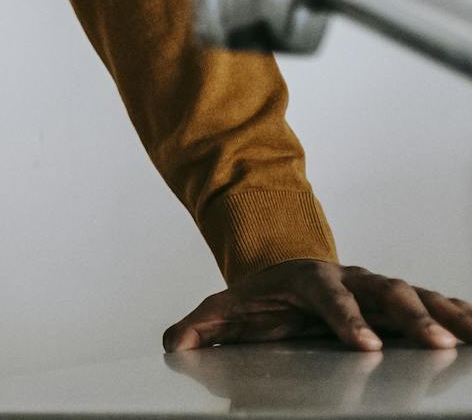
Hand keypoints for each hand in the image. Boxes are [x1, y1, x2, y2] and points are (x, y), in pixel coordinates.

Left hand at [164, 259, 471, 351]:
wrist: (286, 271)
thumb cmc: (262, 298)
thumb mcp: (228, 308)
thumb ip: (202, 325)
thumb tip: (174, 344)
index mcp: (310, 280)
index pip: (329, 297)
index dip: (346, 319)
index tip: (364, 345)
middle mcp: (352, 279)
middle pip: (386, 291)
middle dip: (410, 317)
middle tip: (434, 344)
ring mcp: (379, 288)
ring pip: (418, 295)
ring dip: (446, 314)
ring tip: (471, 336)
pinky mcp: (401, 303)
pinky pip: (436, 304)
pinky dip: (460, 314)